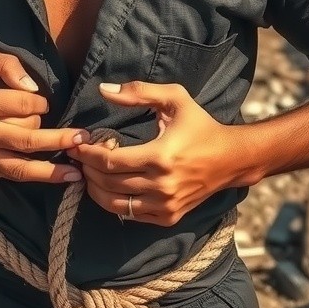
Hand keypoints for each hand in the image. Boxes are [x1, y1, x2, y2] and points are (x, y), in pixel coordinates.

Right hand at [0, 43, 88, 183]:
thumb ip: (6, 64)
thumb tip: (33, 87)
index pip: (24, 105)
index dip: (40, 103)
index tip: (43, 103)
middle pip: (29, 138)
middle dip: (59, 138)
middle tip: (84, 137)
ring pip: (23, 166)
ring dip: (53, 169)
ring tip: (78, 171)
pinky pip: (11, 175)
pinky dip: (36, 177)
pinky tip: (58, 176)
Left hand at [69, 81, 243, 225]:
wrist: (232, 159)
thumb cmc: (201, 126)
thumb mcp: (175, 99)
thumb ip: (139, 92)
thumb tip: (104, 90)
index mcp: (160, 157)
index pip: (109, 161)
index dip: (87, 154)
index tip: (76, 144)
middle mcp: (161, 186)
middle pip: (107, 183)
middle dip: (87, 169)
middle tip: (80, 158)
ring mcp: (165, 206)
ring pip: (114, 204)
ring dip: (95, 189)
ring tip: (89, 173)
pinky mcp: (169, 217)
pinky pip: (130, 215)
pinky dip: (114, 203)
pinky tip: (110, 187)